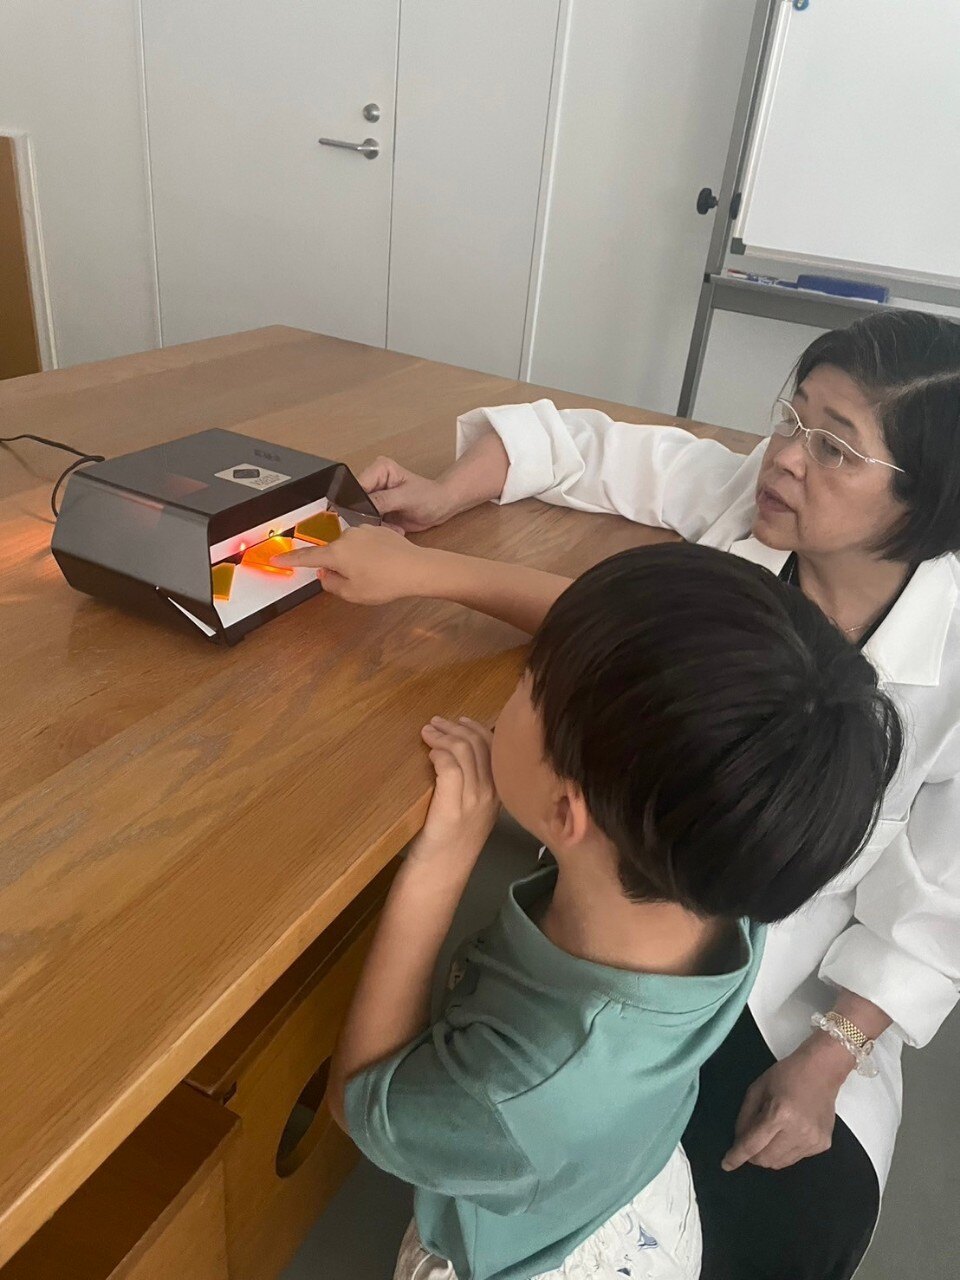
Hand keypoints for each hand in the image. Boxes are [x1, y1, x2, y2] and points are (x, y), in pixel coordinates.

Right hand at [271, 524, 433, 603]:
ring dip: (354, 561)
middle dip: (337, 568)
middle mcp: (346, 536)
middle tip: (357, 583)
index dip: (289, 559)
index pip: (306, 556)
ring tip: (375, 575)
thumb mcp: (353, 593)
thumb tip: (324, 575)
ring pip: (349, 549)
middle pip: (331, 554)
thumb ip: (331, 584)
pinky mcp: (377, 529)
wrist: (416, 568)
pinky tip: (382, 565)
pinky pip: (364, 543)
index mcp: (336, 552)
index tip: (275, 558)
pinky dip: (368, 555)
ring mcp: (363, 530)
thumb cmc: (386, 582)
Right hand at [357, 457, 452, 532]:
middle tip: (385, 523)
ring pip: (362, 515)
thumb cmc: (429, 496)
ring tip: (395, 527)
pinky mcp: (377, 510)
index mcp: (379, 469)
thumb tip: (360, 507)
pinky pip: (371, 523)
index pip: (357, 485)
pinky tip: (396, 528)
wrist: (441, 507)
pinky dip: (382, 529)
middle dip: (369, 516)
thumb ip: (383, 500)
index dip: (356, 502)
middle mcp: (374, 481)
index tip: (365, 515)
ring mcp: (374, 497)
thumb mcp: (406, 497)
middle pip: (356, 501)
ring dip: (377, 525)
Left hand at [414, 717, 499, 858]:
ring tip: (427, 732)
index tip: (459, 721)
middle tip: (435, 724)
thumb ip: (472, 786)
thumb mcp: (471, 812)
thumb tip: (458, 755)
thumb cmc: (450, 843)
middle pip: (478, 745)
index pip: (495, 748)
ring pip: (463, 751)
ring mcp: (473, 800)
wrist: (440, 874)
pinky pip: (449, 767)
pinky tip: (429, 752)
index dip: (476, 729)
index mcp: (499, 793)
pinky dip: (438, 753)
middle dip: (455, 728)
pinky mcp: (452, 807)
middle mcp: (491, 794)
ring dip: (443, 736)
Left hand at [722, 1035, 852, 1171]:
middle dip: (752, 1155)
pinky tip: (789, 1131)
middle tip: (751, 1141)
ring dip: (769, 1154)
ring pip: (781, 1163)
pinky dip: (785, 1150)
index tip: (726, 1165)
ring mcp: (812, 1141)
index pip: (753, 1145)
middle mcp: (798, 1132)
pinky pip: (796, 1158)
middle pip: (766, 1160)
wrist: (822, 1071)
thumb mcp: (757, 1088)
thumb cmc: (787, 1075)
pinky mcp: (822, 1145)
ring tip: (772, 1133)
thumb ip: (745, 1117)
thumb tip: (739, 1142)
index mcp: (779, 1114)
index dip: (737, 1156)